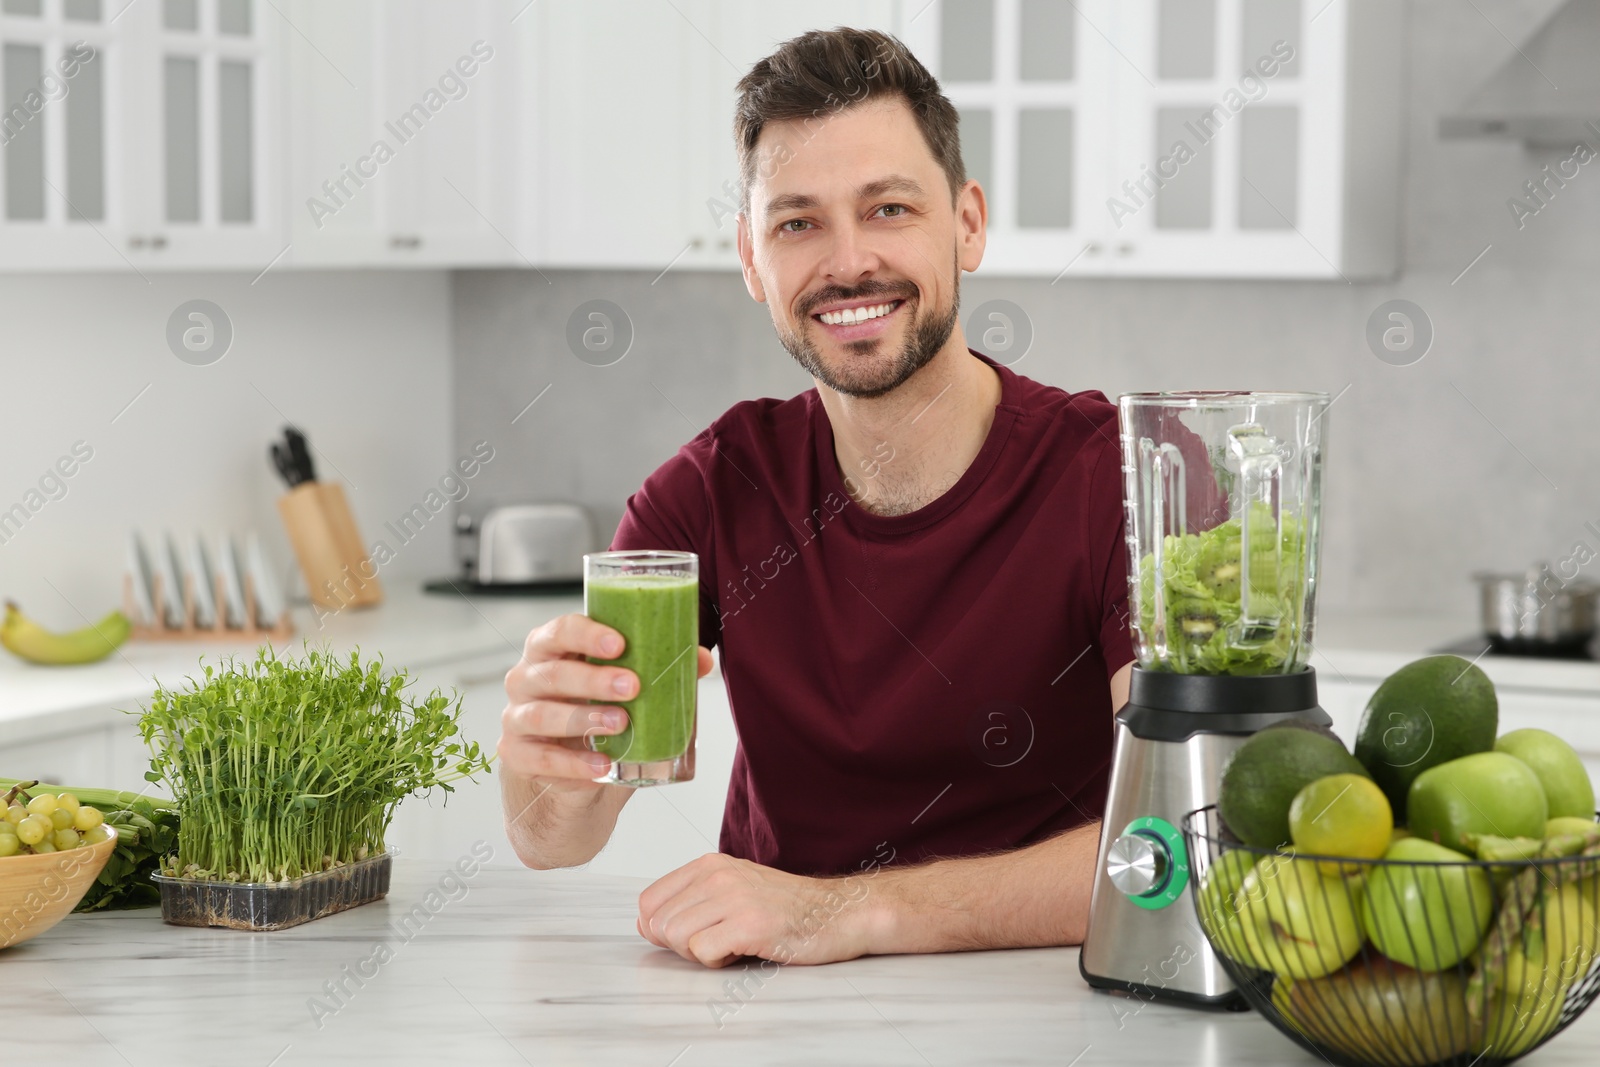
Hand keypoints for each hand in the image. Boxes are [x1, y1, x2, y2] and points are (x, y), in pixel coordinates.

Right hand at [498, 613, 713, 792]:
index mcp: (551, 649)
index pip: (559, 631)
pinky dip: (572, 764)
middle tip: (633, 686)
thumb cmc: (596, 709)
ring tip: (621, 723)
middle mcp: (527, 678)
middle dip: (593, 679)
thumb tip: (701, 658)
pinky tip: (601, 764)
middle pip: (552, 672)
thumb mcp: (626, 688)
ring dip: (583, 718)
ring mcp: (516, 717)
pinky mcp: (516, 754)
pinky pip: (539, 759)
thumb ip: (659, 669)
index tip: (619, 643)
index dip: (586, 634)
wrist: (571, 766)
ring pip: (541, 714)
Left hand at [637, 854, 877, 967]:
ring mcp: (734, 898)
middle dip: (681, 945)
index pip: (648, 902)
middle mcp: (718, 875)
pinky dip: (719, 961)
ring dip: (700, 953)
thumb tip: (647, 924)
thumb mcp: (733, 891)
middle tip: (718, 942)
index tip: (691, 935)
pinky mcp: (750, 924)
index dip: (659, 929)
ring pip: (676, 937)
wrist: (838, 913)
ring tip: (732, 945)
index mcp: (709, 865)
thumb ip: (691, 902)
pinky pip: (702, 952)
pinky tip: (744, 950)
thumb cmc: (787, 908)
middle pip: (659, 924)